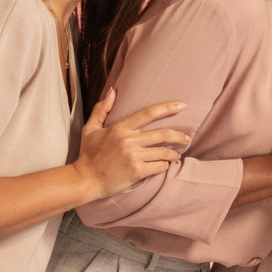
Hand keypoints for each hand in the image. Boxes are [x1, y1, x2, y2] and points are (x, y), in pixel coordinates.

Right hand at [74, 88, 191, 198]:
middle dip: (179, 135)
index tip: (182, 106)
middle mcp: (128, 141)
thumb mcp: (90, 129)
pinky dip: (166, 165)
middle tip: (187, 137)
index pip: (148, 113)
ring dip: (174, 153)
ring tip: (176, 154)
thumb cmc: (88, 154)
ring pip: (164, 152)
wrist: (85, 181)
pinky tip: (165, 165)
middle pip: (163, 134)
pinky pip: (160, 166)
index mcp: (120, 128)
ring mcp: (133, 156)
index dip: (167, 108)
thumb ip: (102, 109)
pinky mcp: (137, 171)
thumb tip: (113, 91)